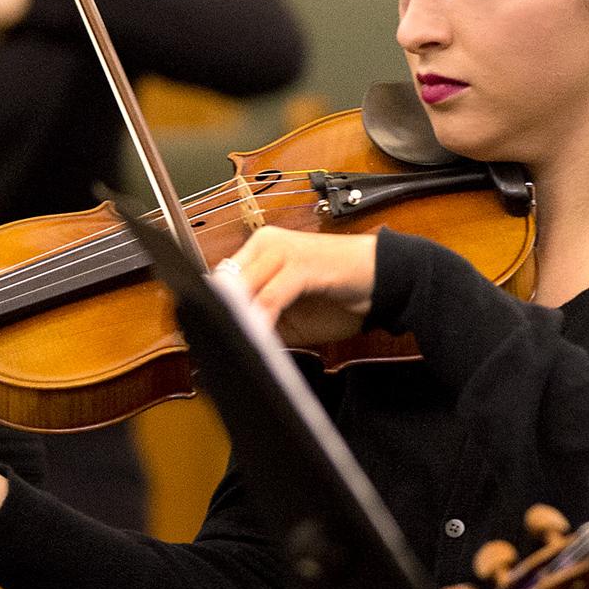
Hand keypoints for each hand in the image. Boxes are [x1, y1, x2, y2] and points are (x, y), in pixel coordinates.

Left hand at [220, 228, 377, 346]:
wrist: (385, 279)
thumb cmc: (338, 296)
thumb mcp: (291, 314)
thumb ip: (261, 320)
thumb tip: (230, 338)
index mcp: (259, 248)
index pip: (220, 279)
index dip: (211, 309)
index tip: (203, 338)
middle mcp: (265, 243)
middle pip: (225, 282)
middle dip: (218, 315)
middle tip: (209, 346)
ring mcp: (283, 250)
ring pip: (243, 287)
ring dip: (236, 319)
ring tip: (230, 344)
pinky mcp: (302, 264)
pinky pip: (271, 296)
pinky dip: (261, 319)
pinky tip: (257, 336)